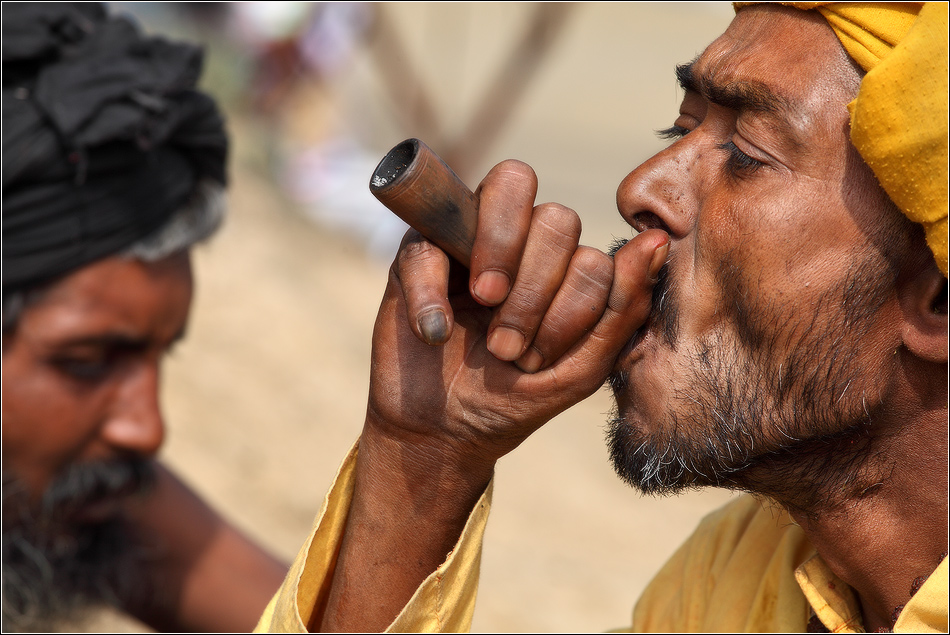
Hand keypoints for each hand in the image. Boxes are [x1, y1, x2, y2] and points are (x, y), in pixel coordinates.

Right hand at [367, 159, 669, 469]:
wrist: (443, 433)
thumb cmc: (513, 398)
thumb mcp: (578, 369)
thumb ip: (621, 309)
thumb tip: (656, 241)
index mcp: (564, 266)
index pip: (589, 252)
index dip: (570, 308)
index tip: (539, 359)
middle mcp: (522, 239)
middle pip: (556, 218)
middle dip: (537, 295)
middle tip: (508, 348)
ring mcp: (469, 236)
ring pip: (506, 194)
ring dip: (501, 270)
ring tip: (480, 323)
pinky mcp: (417, 251)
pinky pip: (432, 241)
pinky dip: (433, 295)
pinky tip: (434, 333)